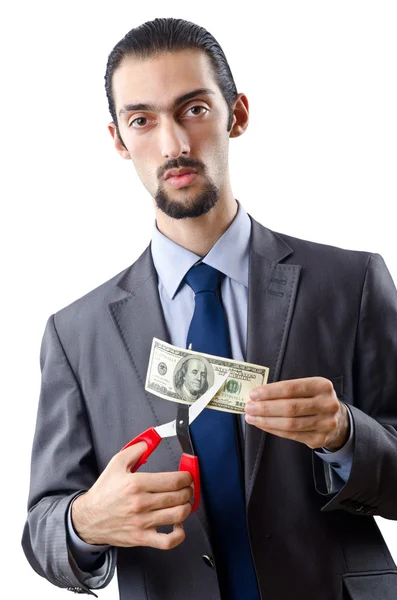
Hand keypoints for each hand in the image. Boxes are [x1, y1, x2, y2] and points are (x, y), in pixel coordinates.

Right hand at [71, 442, 192, 549]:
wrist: (88, 518)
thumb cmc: (104, 492)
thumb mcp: (117, 463)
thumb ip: (136, 449)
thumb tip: (152, 441)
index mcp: (136, 484)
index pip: (173, 481)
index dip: (186, 477)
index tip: (187, 476)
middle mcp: (141, 503)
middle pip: (179, 497)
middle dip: (188, 490)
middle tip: (187, 487)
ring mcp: (142, 522)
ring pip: (177, 515)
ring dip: (186, 507)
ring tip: (183, 502)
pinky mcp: (141, 538)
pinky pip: (168, 542)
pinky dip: (179, 534)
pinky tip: (178, 525)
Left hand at [244, 377, 349, 449]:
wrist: (338, 420)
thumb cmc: (314, 400)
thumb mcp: (308, 388)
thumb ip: (287, 390)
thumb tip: (258, 395)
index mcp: (322, 386)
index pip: (291, 388)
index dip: (270, 392)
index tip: (253, 394)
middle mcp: (327, 404)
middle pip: (289, 407)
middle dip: (265, 408)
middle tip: (249, 407)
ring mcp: (325, 423)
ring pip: (290, 424)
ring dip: (266, 421)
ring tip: (252, 417)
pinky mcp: (319, 439)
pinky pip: (292, 435)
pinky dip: (274, 430)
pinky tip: (263, 425)